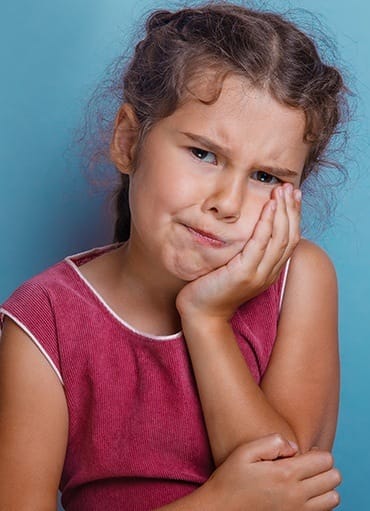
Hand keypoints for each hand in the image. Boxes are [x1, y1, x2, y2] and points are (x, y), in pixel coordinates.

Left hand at [176, 184, 301, 320]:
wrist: (201, 313)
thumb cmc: (213, 288)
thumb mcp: (235, 267)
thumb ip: (246, 252)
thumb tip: (248, 228)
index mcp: (269, 271)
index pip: (290, 241)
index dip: (294, 217)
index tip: (294, 196)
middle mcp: (269, 273)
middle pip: (289, 237)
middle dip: (292, 210)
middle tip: (291, 187)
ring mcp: (258, 275)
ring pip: (280, 239)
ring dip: (283, 212)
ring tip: (282, 191)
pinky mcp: (244, 274)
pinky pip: (260, 244)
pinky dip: (267, 223)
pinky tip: (269, 207)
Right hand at [204, 434, 340, 510]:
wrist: (220, 510)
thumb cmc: (230, 478)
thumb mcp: (245, 451)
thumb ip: (271, 442)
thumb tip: (294, 447)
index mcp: (285, 474)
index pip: (325, 460)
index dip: (317, 453)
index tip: (304, 454)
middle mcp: (295, 496)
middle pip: (334, 478)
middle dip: (324, 468)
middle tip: (307, 466)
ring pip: (333, 498)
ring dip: (325, 487)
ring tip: (307, 481)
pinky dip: (320, 503)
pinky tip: (302, 495)